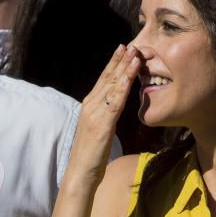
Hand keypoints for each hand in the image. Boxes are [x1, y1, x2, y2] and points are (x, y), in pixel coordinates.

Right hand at [67, 44, 141, 187]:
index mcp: (90, 106)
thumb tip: (114, 108)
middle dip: (119, 61)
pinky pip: (115, 103)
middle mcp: (91, 106)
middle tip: (130, 44)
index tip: (123, 50)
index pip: (103, 80)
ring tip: (134, 54)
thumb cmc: (91, 154)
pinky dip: (122, 89)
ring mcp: (95, 114)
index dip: (113, 64)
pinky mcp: (102, 125)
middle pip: (107, 79)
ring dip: (124, 70)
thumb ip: (105, 116)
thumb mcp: (99, 130)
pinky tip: (130, 78)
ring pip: (112, 87)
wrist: (81, 172)